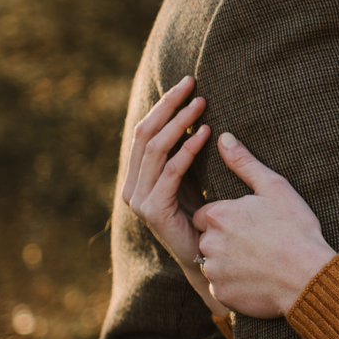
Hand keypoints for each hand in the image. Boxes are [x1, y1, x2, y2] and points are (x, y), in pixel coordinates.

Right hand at [121, 76, 222, 315]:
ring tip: (202, 104)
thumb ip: (184, 150)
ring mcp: (139, 199)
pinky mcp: (154, 210)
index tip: (188, 81)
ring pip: (156, 148)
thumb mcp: (190, 176)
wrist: (205, 257)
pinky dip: (188, 149)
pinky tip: (207, 133)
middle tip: (193, 84)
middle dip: (170, 105)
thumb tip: (192, 110)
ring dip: (180, 122)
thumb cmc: (202, 214)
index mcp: (136, 174)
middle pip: (146, 133)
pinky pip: (170, 172)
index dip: (164, 103)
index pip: (144, 129)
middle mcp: (132, 185)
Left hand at [191, 133, 337, 318]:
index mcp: (219, 214)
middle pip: (208, 237)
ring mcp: (213, 270)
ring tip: (258, 261)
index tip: (249, 223)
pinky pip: (219, 285)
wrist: (308, 277)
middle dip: (224, 239)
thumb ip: (244, 163)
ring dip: (227, 261)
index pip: (208, 213)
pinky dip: (233, 283)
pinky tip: (256, 279)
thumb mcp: (275, 189)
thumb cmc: (296, 230)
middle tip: (255, 242)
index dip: (228, 217)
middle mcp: (209, 242)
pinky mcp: (220, 293)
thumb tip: (223, 138)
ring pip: (212, 262)